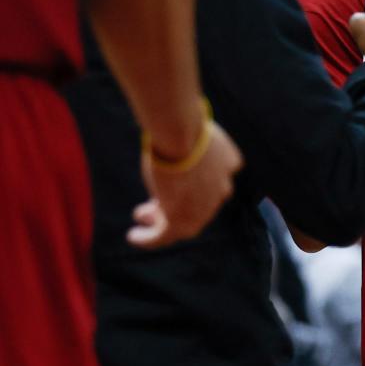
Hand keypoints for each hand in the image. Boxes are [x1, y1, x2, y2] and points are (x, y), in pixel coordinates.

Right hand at [130, 121, 241, 248]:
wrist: (181, 136)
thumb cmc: (183, 125)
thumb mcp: (193, 129)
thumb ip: (190, 135)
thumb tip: (175, 129)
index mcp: (229, 164)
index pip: (216, 184)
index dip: (197, 185)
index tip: (177, 179)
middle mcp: (222, 190)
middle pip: (200, 204)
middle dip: (177, 204)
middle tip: (154, 202)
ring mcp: (203, 209)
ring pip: (182, 223)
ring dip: (160, 222)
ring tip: (141, 215)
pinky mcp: (180, 221)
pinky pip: (162, 236)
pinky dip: (148, 239)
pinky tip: (134, 236)